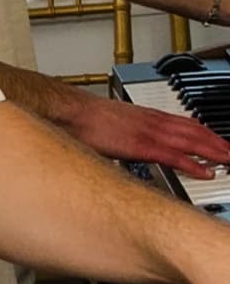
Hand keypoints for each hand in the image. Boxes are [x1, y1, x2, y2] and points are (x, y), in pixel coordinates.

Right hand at [61, 91, 229, 173]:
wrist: (70, 111)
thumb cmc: (82, 121)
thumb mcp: (111, 128)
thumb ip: (124, 138)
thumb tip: (125, 148)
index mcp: (147, 117)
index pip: (186, 124)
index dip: (206, 133)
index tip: (217, 142)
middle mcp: (154, 122)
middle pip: (197, 131)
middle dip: (219, 142)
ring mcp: (150, 133)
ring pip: (193, 141)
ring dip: (216, 151)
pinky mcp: (143, 146)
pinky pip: (175, 156)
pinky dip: (194, 164)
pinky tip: (207, 172)